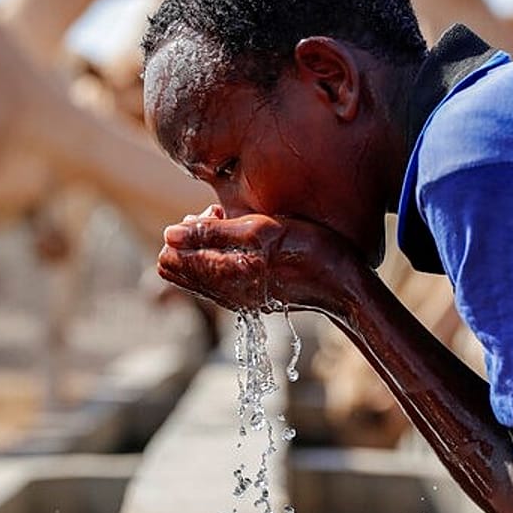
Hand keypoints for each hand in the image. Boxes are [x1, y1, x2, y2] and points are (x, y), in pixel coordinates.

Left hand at [158, 206, 362, 314]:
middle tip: (222, 218)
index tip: (213, 214)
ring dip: (210, 248)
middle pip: (180, 268)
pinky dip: (226, 259)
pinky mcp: (252, 299)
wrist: (344, 286)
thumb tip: (168, 233)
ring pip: (200, 274)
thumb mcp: (261, 230)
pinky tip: (250, 244)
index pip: (170, 259)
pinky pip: (220, 280)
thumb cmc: (308, 251)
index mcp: (221, 274)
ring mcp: (238, 298)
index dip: (185, 230)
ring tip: (239, 228)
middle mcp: (224, 292)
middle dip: (192, 239)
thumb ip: (212, 232)